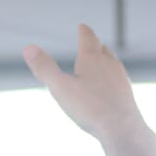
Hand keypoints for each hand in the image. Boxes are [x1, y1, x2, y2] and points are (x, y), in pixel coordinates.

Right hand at [23, 24, 143, 142]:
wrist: (122, 129)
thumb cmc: (90, 108)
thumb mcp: (60, 88)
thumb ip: (44, 68)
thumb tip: (28, 48)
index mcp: (92, 59)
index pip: (88, 38)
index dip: (83, 31)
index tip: (82, 26)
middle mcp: (110, 64)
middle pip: (102, 49)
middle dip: (95, 44)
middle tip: (92, 41)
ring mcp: (121, 78)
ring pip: (113, 63)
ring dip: (106, 59)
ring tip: (102, 60)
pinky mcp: (127, 93)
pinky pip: (119, 80)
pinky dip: (112, 77)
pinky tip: (110, 87)